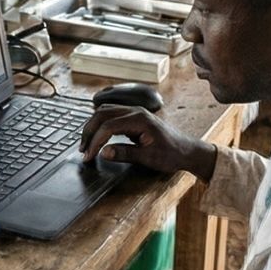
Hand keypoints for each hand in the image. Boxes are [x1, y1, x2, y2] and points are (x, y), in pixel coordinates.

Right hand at [78, 106, 213, 177]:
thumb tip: (104, 153)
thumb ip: (124, 153)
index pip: (107, 126)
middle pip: (102, 114)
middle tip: (82, 149)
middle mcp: (135, 111)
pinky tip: (97, 136)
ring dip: (93, 126)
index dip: (95, 141)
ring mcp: (135, 112)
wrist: (187, 151)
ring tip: (86, 143)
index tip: (88, 155)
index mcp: (139, 119)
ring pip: (104, 112)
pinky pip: (111, 115)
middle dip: (89, 132)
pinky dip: (100, 124)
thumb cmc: (172, 154)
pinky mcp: (134, 117)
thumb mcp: (148, 158)